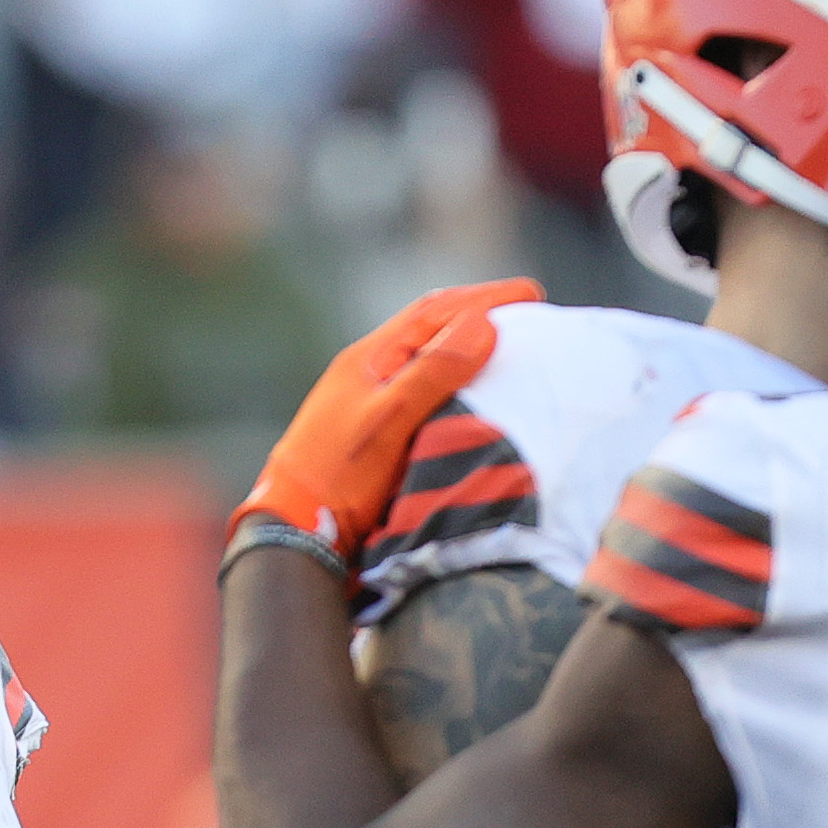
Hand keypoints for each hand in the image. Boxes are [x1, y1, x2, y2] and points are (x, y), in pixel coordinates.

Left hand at [231, 278, 542, 562]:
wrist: (296, 534)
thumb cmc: (338, 476)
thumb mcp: (389, 420)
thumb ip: (433, 372)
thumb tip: (484, 324)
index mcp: (369, 359)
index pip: (434, 312)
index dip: (485, 299)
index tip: (532, 293)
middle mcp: (370, 374)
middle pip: (432, 330)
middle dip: (480, 316)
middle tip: (529, 314)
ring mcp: (371, 404)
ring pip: (428, 362)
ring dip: (469, 351)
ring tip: (511, 350)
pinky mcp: (377, 437)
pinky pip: (426, 396)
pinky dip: (457, 387)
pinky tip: (478, 399)